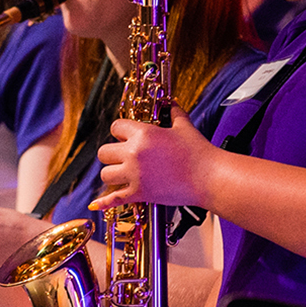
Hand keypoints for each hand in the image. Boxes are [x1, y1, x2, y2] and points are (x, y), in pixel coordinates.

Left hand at [89, 113, 215, 210]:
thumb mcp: (184, 126)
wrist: (209, 177)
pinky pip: (114, 198)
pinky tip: (96, 203)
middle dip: (112, 154)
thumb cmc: (199, 152)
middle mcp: (134, 153)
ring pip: (105, 174)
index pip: (116, 127)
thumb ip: (174, 112)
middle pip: (104, 152)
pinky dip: (105, 202)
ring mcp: (135, 175)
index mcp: (143, 134)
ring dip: (112, 174)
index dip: (120, 131)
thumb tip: (171, 103)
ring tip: (122, 174)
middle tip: (123, 157)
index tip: (126, 136)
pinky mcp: (140, 193)